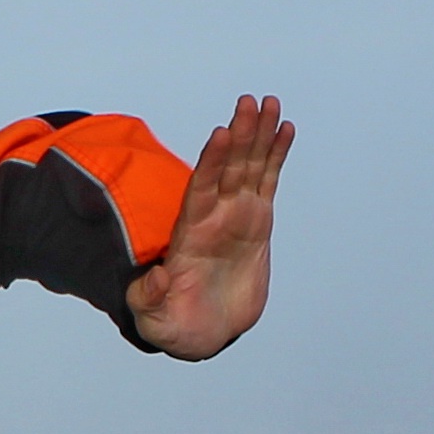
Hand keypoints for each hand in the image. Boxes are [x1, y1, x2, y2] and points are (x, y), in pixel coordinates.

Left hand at [127, 94, 292, 359]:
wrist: (200, 331)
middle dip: (240, 135)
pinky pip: (267, 182)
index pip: (202, 190)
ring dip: (259, 135)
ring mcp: (235, 216)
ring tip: (269, 103)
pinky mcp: (256, 223)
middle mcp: (213, 217)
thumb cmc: (174, 324)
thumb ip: (149, 298)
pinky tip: (285, 129)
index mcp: (190, 234)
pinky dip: (276, 156)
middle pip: (228, 168)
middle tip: (250, 102)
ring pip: (249, 167)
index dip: (212, 162)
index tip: (221, 133)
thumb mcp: (154, 317)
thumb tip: (156, 278)